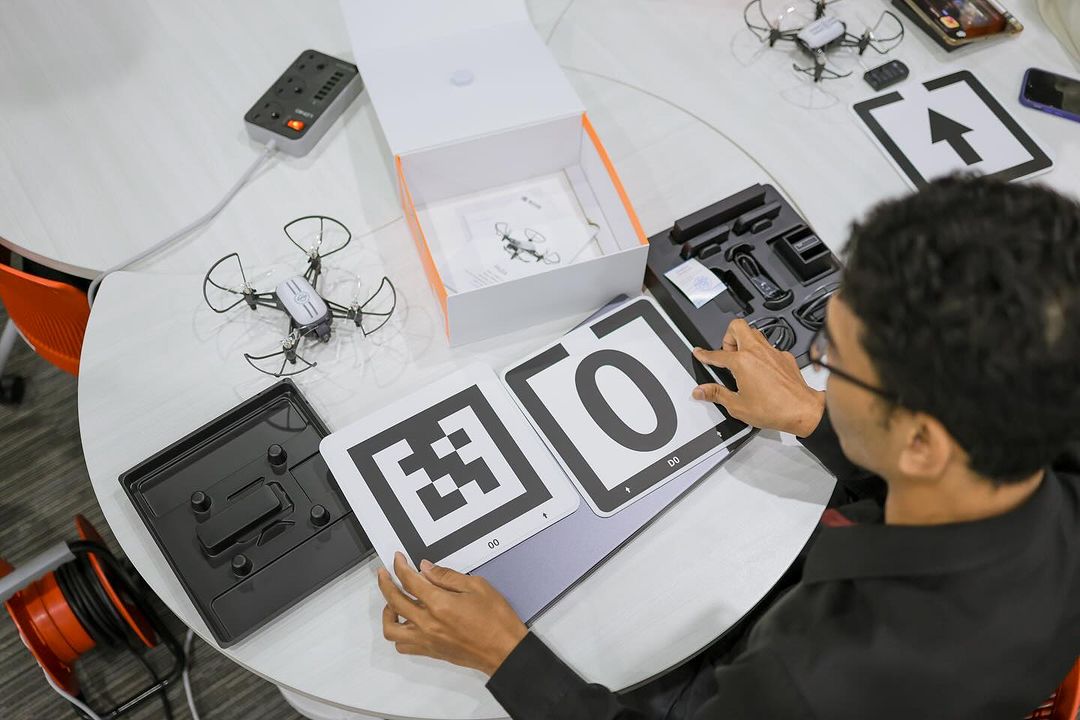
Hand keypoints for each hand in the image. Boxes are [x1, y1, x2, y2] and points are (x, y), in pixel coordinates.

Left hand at [378, 552, 527, 675]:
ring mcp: (427, 639)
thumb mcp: (477, 587)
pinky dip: (398, 633)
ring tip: (392, 601)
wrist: (504, 651)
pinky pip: (403, 645)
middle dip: (385, 583)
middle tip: (385, 574)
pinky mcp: (430, 651)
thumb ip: (447, 576)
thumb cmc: (496, 621)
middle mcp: (428, 623)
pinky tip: (405, 623)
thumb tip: (427, 569)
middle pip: (393, 601)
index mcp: (439, 604)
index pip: (409, 581)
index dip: (400, 566)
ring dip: (386, 612)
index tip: (398, 559)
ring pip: (391, 629)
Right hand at [691, 319, 824, 436]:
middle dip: (727, 336)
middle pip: (737, 326)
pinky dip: (762, 354)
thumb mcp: (737, 406)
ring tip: (741, 359)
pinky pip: (769, 347)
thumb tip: (702, 391)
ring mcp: (773, 352)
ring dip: (745, 341)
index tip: (700, 353)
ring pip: (755, 333)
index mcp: (742, 362)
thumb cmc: (774, 408)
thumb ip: (716, 394)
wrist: (802, 411)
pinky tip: (761, 369)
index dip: (705, 354)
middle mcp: (758, 352)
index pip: (717, 354)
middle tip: (726, 352)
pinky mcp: (785, 357)